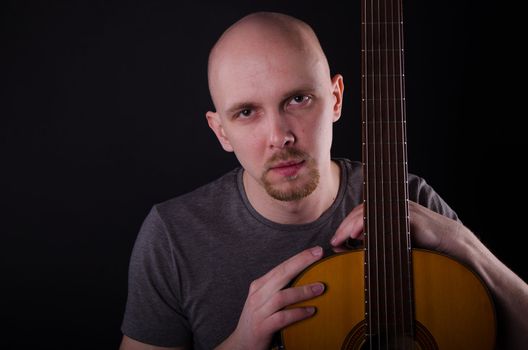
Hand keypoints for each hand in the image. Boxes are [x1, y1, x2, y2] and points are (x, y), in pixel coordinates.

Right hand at [216, 246, 325, 349]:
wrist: (241, 344)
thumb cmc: (259, 319)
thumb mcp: (265, 300)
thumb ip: (280, 289)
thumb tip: (307, 278)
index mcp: (259, 285)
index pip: (281, 267)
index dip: (299, 257)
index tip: (316, 250)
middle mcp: (257, 295)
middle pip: (281, 274)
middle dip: (301, 262)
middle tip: (318, 255)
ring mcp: (258, 311)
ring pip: (282, 296)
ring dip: (303, 291)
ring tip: (320, 288)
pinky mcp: (262, 327)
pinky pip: (282, 318)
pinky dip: (298, 313)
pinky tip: (311, 311)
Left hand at [330, 201, 468, 256]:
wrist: (449, 242)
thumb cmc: (422, 244)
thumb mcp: (393, 243)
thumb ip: (374, 243)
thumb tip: (351, 248)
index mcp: (386, 210)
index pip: (360, 214)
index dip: (345, 226)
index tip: (335, 241)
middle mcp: (390, 206)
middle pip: (360, 212)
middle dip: (344, 227)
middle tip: (333, 242)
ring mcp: (398, 208)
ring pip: (368, 213)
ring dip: (351, 226)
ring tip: (341, 240)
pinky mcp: (407, 215)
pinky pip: (383, 218)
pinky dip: (367, 225)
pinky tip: (358, 237)